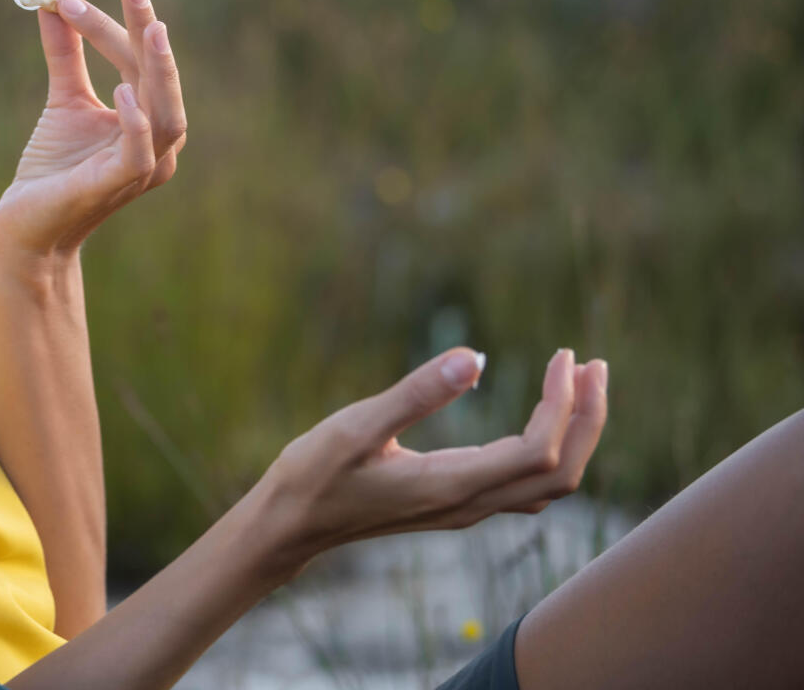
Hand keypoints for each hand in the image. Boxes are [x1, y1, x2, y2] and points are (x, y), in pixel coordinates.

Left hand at [0, 0, 186, 258]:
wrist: (27, 227)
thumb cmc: (52, 169)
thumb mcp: (63, 101)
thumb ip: (66, 54)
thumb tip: (54, 2)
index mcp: (147, 120)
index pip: (144, 63)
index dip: (133, 23)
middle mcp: (156, 144)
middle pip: (159, 80)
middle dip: (148, 32)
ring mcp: (142, 168)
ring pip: (167, 116)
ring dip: (159, 72)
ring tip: (150, 29)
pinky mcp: (117, 186)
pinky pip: (139, 153)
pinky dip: (135, 121)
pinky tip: (122, 90)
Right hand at [257, 347, 608, 573]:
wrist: (291, 525)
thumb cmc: (315, 474)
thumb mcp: (356, 425)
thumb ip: (417, 392)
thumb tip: (476, 357)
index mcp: (452, 485)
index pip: (539, 450)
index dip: (563, 403)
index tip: (563, 356)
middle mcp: (469, 504)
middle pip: (562, 473)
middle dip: (587, 418)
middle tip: (592, 364)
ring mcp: (465, 509)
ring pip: (551, 484)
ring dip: (575, 435)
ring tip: (578, 383)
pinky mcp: (456, 503)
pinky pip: (527, 485)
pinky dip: (551, 449)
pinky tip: (540, 419)